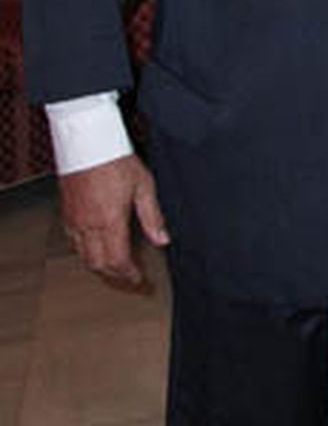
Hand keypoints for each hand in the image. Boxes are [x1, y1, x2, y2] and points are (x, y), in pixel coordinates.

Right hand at [58, 154, 167, 288]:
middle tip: (130, 279)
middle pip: (98, 264)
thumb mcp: (144, 186)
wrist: (88, 144)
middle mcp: (88, 225)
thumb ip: (152, 216)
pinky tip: (97, 249)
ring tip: (116, 269)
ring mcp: (74, 221)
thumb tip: (162, 240)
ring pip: (83, 257)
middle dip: (115, 276)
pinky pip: (73, 244)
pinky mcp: (66, 214)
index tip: (140, 281)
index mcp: (110, 221)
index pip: (118, 260)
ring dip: (100, 267)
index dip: (129, 275)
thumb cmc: (116, 160)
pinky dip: (86, 253)